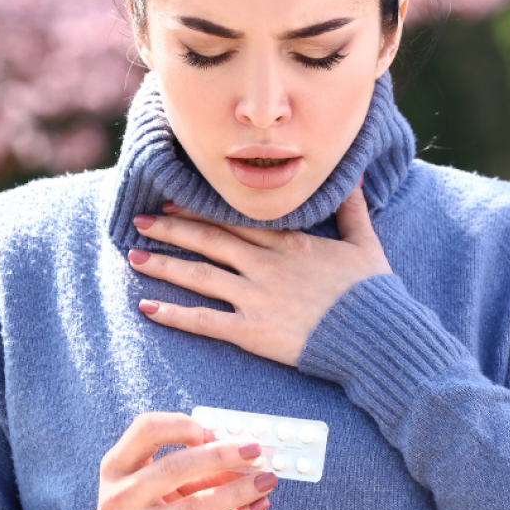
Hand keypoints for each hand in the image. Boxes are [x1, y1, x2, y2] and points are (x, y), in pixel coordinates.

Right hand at [95, 412, 277, 509]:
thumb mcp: (148, 485)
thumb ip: (187, 467)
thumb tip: (238, 455)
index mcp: (115, 468)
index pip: (146, 429)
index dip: (183, 425)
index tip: (212, 431)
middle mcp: (118, 499)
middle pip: (175, 467)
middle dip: (222, 455)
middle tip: (255, 451)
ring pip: (194, 507)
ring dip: (238, 491)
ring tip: (265, 481)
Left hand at [127, 184, 391, 364]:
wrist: (376, 335)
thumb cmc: (373, 291)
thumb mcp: (364, 241)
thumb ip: (351, 207)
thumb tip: (353, 174)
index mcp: (289, 241)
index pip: (234, 220)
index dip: (200, 210)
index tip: (173, 202)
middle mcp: (265, 265)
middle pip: (208, 241)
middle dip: (172, 229)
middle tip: (140, 221)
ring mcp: (256, 297)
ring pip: (200, 276)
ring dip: (164, 265)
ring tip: (133, 257)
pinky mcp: (252, 331)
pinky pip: (204, 322)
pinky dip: (174, 314)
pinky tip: (147, 308)